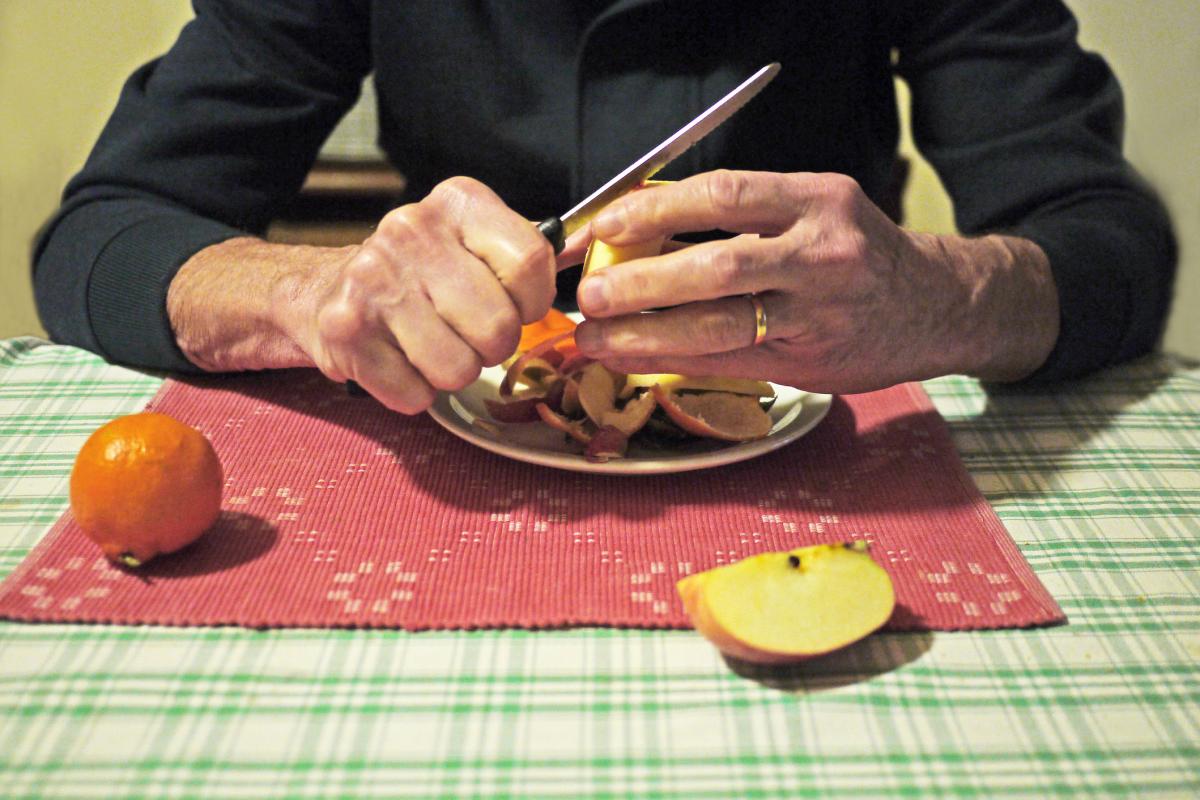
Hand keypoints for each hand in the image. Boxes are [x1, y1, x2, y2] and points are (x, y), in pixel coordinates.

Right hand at [307, 177, 556, 411]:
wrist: (324, 292)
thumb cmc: (418, 276)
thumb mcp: (473, 244)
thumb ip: (526, 255)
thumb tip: (590, 256)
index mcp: (457, 202)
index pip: (531, 264)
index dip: (532, 303)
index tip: (514, 306)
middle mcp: (411, 231)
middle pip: (498, 326)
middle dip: (491, 347)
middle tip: (465, 333)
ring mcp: (373, 279)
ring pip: (457, 368)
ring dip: (451, 372)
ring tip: (428, 345)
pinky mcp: (345, 329)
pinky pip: (414, 394)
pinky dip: (412, 391)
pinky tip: (397, 359)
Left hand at [572, 170, 1057, 391]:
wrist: (937, 306)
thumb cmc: (857, 255)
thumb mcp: (814, 214)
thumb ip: (741, 221)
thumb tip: (640, 233)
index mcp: (818, 198)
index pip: (724, 194)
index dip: (655, 209)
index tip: (604, 225)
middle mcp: (824, 251)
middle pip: (718, 264)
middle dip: (641, 280)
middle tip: (588, 292)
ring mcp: (819, 310)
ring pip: (720, 322)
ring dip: (645, 332)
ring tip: (594, 335)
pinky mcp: (810, 359)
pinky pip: (727, 359)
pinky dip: (671, 359)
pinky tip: (630, 357)